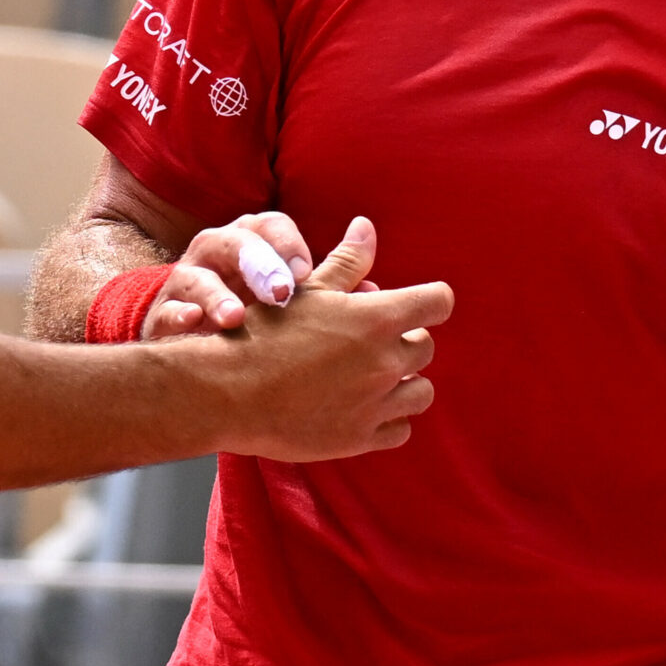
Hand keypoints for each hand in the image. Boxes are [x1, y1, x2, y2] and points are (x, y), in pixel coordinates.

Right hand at [144, 210, 316, 337]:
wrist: (195, 350)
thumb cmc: (253, 316)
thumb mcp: (288, 294)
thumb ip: (331, 287)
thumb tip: (380, 292)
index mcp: (252, 241)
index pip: (271, 226)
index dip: (288, 245)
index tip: (307, 271)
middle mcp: (218, 252)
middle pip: (235, 243)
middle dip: (258, 265)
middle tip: (280, 294)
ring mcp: (186, 282)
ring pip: (197, 275)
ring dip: (216, 295)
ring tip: (233, 319)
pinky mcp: (161, 314)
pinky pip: (165, 310)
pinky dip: (178, 316)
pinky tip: (192, 327)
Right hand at [211, 215, 453, 462]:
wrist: (228, 392)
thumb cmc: (264, 332)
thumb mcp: (307, 289)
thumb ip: (347, 261)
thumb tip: (367, 226)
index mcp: (377, 318)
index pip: (437, 302)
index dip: (430, 299)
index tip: (418, 303)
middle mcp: (384, 362)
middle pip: (426, 347)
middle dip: (407, 339)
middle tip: (374, 339)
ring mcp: (375, 404)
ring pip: (421, 391)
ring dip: (405, 380)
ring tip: (373, 374)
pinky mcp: (360, 439)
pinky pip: (400, 429)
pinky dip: (391, 417)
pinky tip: (365, 406)